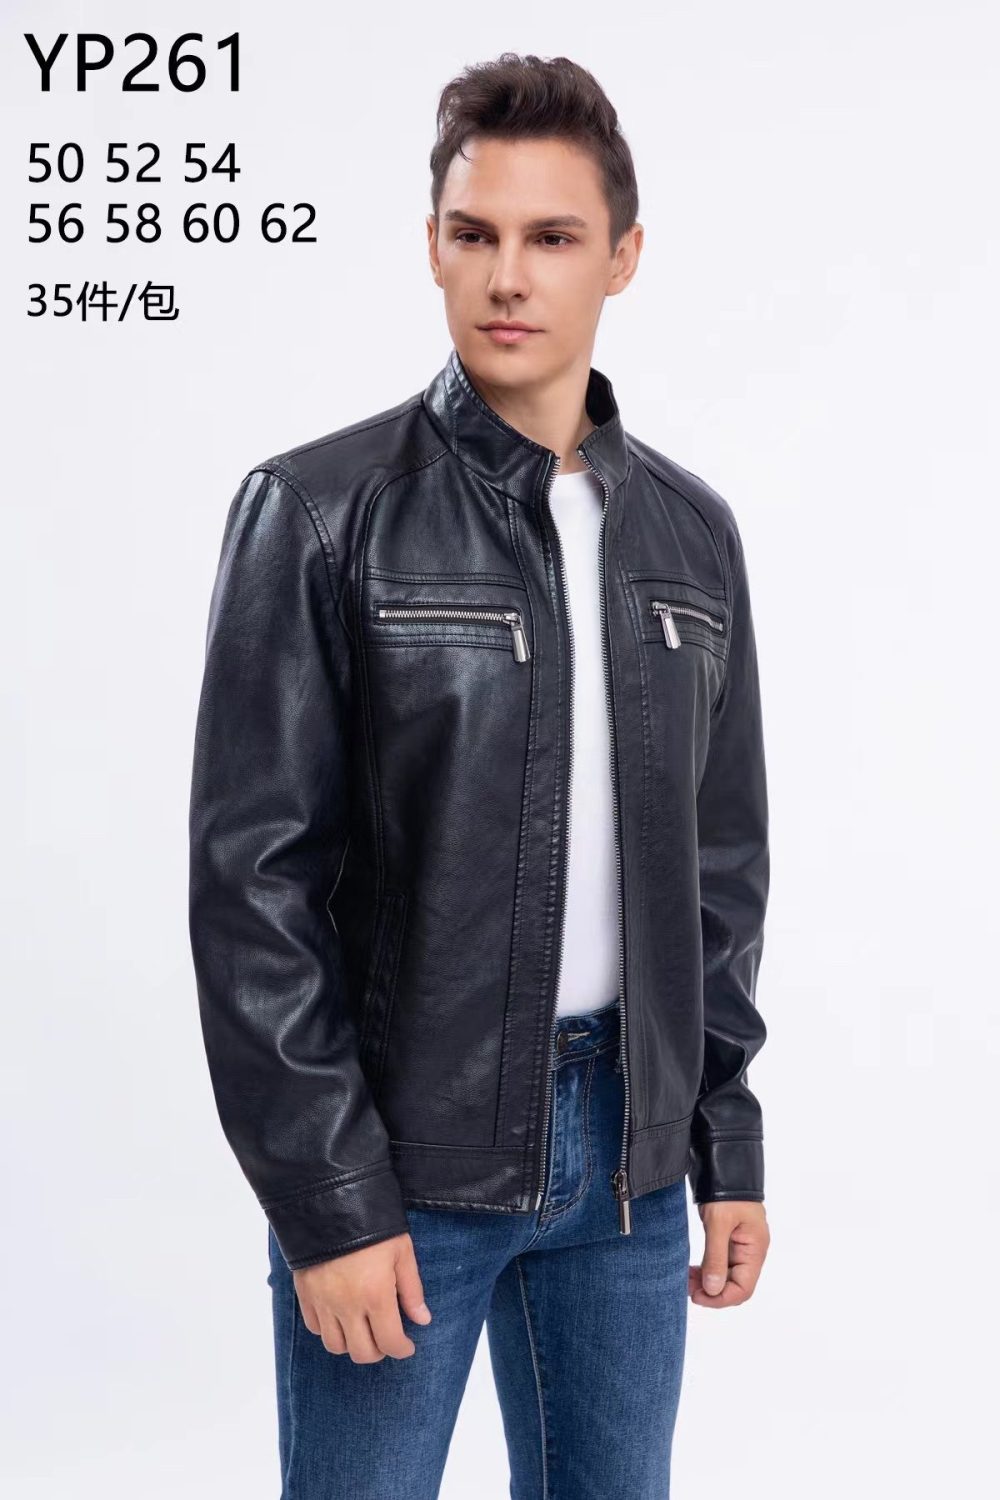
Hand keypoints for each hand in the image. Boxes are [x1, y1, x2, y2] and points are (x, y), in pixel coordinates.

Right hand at [293, 1232, 431, 1361]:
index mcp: (375, 1296)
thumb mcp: (402, 1252)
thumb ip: (412, 1290)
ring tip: (363, 1329)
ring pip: (335, 1346)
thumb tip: (423, 1320)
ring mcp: (323, 1302)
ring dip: (352, 1344)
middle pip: (362, 1352)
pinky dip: (328, 1330)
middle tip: (386, 1337)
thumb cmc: (373, 1224)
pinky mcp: (305, 1294)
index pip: (389, 1342)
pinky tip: (340, 1316)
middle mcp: (347, 1306)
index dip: (402, 1349)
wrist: (331, 1201)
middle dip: (379, 1351)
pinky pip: (314, 1328)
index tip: (407, 1346)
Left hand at [688, 1200, 769, 1307]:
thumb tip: (712, 1290)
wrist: (724, 1166)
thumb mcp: (719, 1224)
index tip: (698, 1296)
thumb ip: (716, 1258)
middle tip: (686, 1287)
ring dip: (706, 1281)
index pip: (743, 1289)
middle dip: (711, 1290)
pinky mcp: (729, 1239)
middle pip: (734, 1285)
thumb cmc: (727, 1191)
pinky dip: (706, 1269)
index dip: (721, 1298)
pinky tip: (692, 1269)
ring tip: (685, 1279)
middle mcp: (750, 1252)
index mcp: (755, 1250)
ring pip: (725, 1275)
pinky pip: (719, 1263)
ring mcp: (740, 1246)